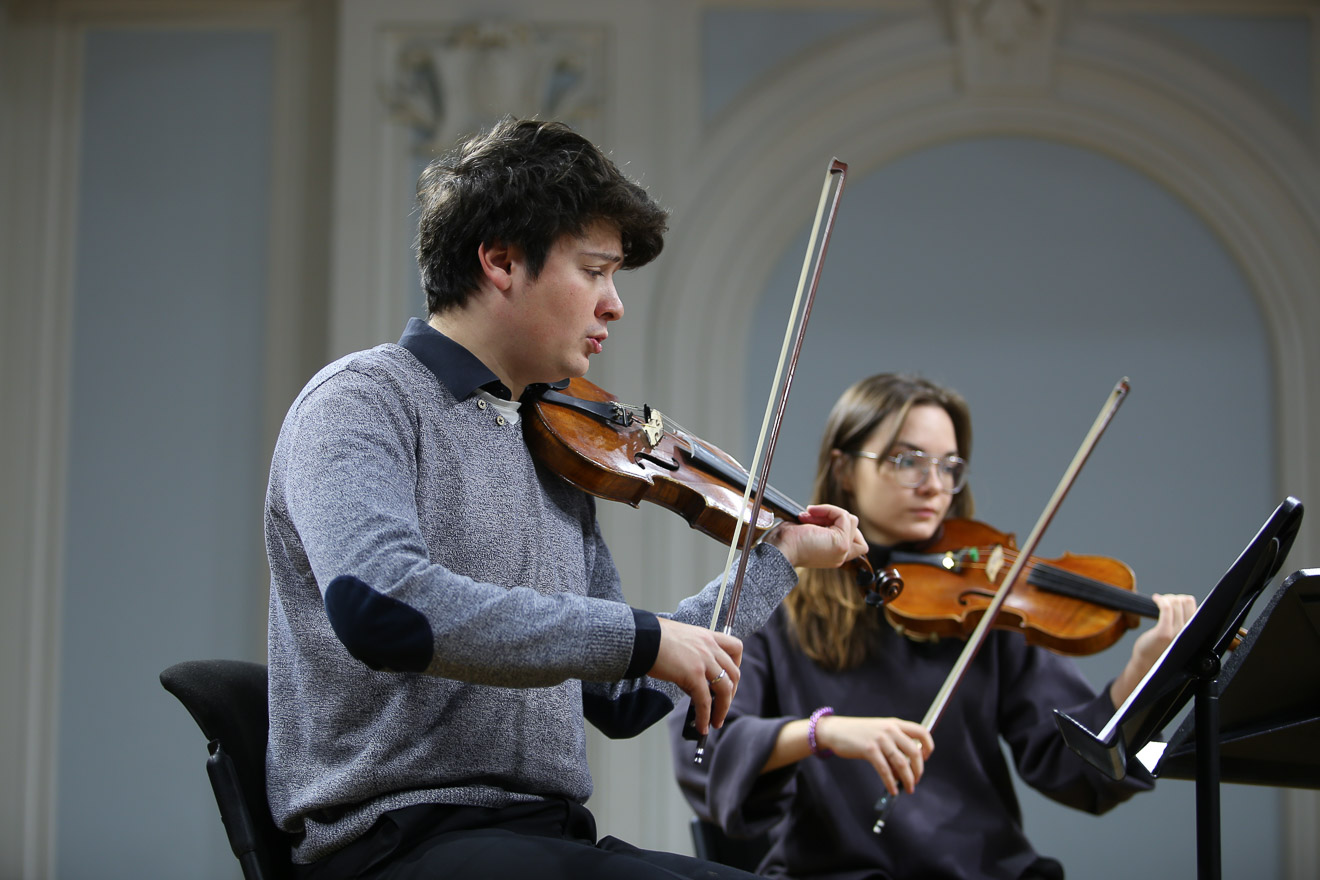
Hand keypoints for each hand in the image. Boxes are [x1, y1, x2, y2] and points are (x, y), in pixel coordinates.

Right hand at [650, 617, 742, 734]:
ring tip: (716, 721)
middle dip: (731, 693)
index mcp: (707, 636)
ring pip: (725, 690)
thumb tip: (691, 683)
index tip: (729, 678)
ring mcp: (704, 661)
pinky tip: (702, 726)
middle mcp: (709, 647)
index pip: (735, 648)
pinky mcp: (694, 675)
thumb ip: (691, 657)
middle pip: (734, 673)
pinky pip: (706, 701)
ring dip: (723, 709)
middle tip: (723, 705)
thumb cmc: (653, 637)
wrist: (641, 637)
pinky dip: (705, 716)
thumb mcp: (680, 640)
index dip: (736, 666)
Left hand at [764, 503, 867, 568]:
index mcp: (834, 556)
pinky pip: (844, 516)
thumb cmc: (787, 541)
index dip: (837, 523)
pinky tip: (812, 512)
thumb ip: (824, 528)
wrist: (780, 549)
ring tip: (809, 517)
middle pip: (854, 528)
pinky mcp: (841, 543)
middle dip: (833, 517)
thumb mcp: (809, 533)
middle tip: (810, 518)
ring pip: (851, 520)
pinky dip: (829, 509)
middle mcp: (841, 556)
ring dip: (829, 512)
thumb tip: (830, 515)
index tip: (813, 520)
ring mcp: (843, 550)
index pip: (854, 540)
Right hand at [815, 715, 933, 795]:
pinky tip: (893, 789)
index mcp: (895, 723)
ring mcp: (880, 739)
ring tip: (908, 788)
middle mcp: (890, 730)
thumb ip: (895, 741)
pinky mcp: (869, 750)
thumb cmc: (858, 733)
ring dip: (908, 779)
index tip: (925, 758)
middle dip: (918, 770)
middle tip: (916, 780)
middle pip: (914, 752)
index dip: (928, 746)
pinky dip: (891, 782)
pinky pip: (885, 770)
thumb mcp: (880, 729)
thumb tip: (907, 765)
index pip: (921, 732)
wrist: (836, 730)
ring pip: (901, 763)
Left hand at [1110, 592, 1197, 707]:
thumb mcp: (1179, 638)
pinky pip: (1166, 608)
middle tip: (1165, 602)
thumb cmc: (1161, 651)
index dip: (1186, 601)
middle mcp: (1189, 633)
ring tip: (1159, 602)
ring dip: (1167, 598)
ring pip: (1176, 602)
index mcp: (1195, 634)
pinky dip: (1161, 600)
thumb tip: (1187, 604)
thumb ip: (1186, 626)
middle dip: (1175, 598)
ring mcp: (1177, 633)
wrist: (1148, 666)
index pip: (1199, 608)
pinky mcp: (1164, 632)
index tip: (1175, 602)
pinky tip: (1155, 600)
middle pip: (1188, 601)